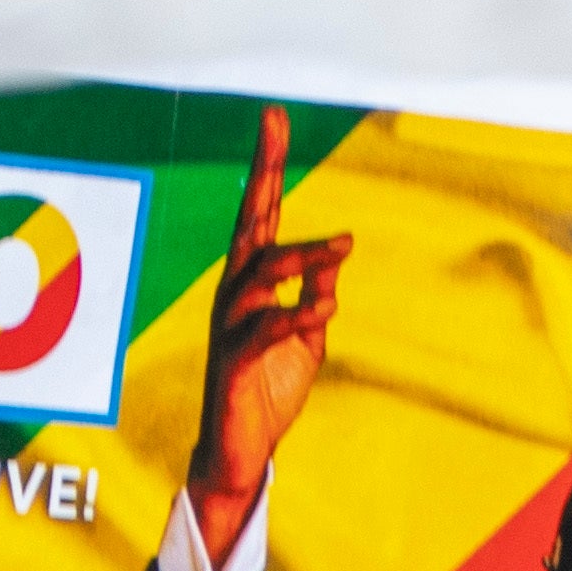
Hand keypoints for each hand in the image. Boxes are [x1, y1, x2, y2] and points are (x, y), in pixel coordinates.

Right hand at [179, 102, 352, 560]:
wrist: (242, 453)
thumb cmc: (267, 391)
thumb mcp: (306, 336)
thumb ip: (316, 296)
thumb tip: (337, 258)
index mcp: (251, 284)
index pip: (258, 214)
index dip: (266, 165)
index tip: (274, 118)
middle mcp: (234, 295)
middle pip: (248, 223)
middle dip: (262, 172)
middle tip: (276, 125)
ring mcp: (229, 327)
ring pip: (259, 272)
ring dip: (302, 256)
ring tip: (342, 247)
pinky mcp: (233, 364)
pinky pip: (264, 330)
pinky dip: (295, 316)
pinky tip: (323, 309)